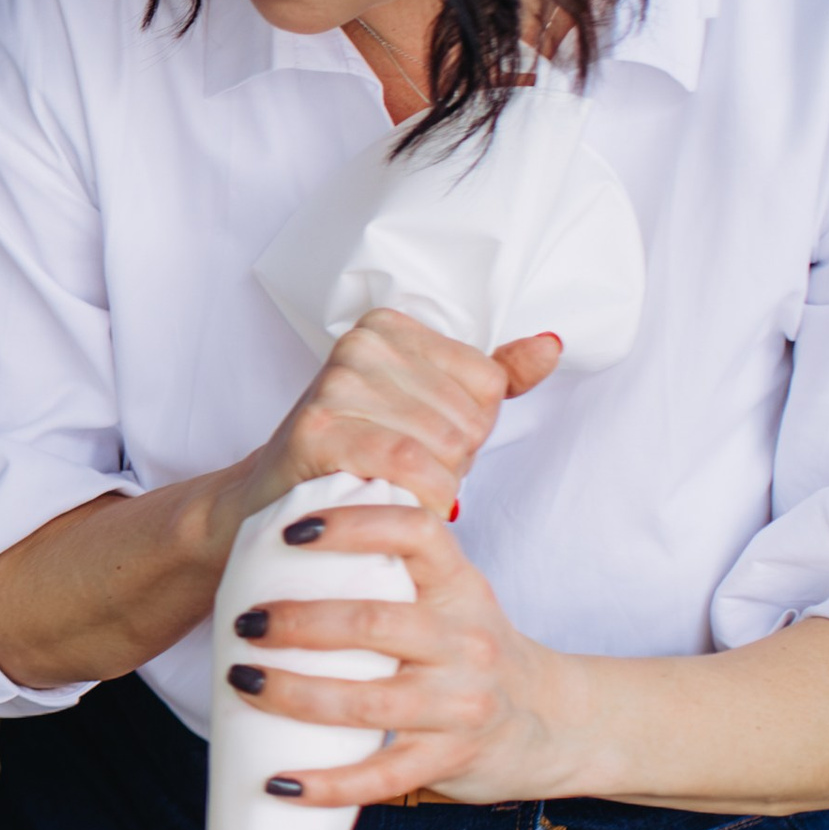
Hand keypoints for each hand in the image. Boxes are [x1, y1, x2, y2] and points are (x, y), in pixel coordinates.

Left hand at [220, 497, 577, 805]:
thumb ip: (401, 572)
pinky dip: (326, 784)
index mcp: (460, 589)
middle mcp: (466, 643)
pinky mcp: (452, 760)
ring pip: (368, 703)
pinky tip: (278, 783)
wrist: (558, 724)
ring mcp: (461, 706)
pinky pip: (381, 776)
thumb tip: (296, 538)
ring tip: (241, 683)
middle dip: (299, 622)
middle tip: (245, 623)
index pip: (416, 533)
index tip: (293, 530)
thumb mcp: (458, 599)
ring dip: (295, 695)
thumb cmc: (482, 652)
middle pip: (373, 623)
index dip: (354, 525)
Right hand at [224, 311, 565, 535]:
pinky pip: (406, 464)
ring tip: (392, 488)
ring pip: (443, 446)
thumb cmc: (363, 455)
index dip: (468, 430)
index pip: (486, 383)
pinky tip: (392, 501)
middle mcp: (360, 344)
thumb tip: (552, 346)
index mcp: (390, 326)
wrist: (277, 503)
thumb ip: (494, 379)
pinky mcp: (319, 428)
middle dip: (450, 464)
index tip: (423, 440)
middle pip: (466, 419)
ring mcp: (335, 383)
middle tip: (403, 475)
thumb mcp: (432, 411)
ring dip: (432, 489)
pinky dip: (415, 496)